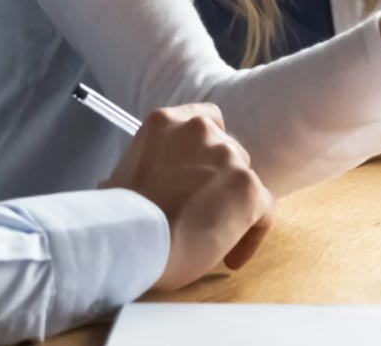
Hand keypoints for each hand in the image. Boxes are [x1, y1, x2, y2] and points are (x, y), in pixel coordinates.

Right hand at [101, 103, 274, 290]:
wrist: (133, 239)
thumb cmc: (117, 218)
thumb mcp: (117, 179)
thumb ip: (136, 171)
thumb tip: (118, 187)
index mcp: (166, 122)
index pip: (206, 119)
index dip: (208, 149)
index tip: (201, 174)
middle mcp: (201, 130)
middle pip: (228, 152)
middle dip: (219, 181)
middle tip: (203, 212)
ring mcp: (228, 157)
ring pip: (245, 181)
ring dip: (233, 206)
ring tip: (214, 238)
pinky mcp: (249, 188)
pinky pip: (263, 211)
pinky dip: (251, 235)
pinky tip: (231, 259)